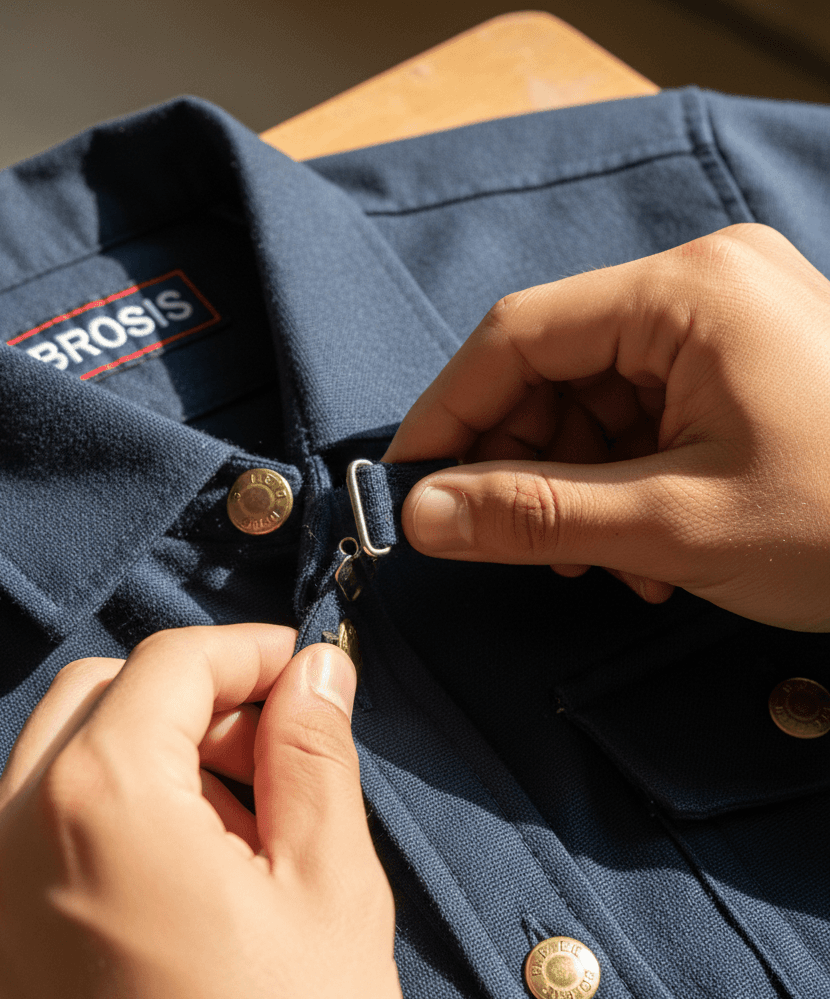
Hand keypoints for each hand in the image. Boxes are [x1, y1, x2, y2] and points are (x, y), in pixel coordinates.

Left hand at [0, 625, 404, 998]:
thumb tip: (314, 673)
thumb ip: (315, 754)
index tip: (300, 673)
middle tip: (271, 749)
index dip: (245, 651)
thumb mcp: (328, 889)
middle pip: (101, 696)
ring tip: (237, 828)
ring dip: (148, 757)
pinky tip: (181, 887)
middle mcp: (12, 840)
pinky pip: (34, 840)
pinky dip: (104, 821)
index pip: (169, 663)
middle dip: (190, 700)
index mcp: (99, 803)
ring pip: (60, 763)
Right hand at [384, 223, 829, 630]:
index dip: (447, 413)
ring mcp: (724, 324)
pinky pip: (640, 417)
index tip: (407, 484)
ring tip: (601, 564)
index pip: (516, 335)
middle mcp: (701, 288)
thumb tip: (419, 514)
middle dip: (520, 464)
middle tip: (508, 543)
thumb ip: (533, 515)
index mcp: (687, 293)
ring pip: (591, 402)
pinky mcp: (739, 366)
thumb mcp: (674, 526)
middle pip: (551, 369)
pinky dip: (620, 484)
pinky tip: (645, 548)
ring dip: (572, 489)